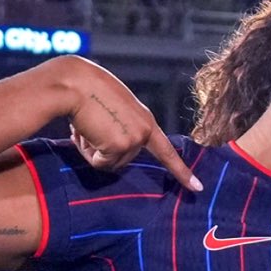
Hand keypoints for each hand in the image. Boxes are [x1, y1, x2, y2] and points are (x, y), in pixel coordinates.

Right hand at [55, 57, 202, 190]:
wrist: (72, 83)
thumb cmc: (86, 89)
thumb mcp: (115, 107)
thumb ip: (123, 126)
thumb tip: (112, 149)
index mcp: (145, 120)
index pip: (166, 150)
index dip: (181, 171)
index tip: (198, 188)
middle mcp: (144, 131)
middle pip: (124, 159)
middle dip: (103, 148)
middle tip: (91, 124)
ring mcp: (134, 140)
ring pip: (111, 163)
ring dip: (93, 148)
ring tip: (86, 124)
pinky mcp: (119, 146)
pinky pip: (99, 163)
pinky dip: (87, 151)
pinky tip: (83, 130)